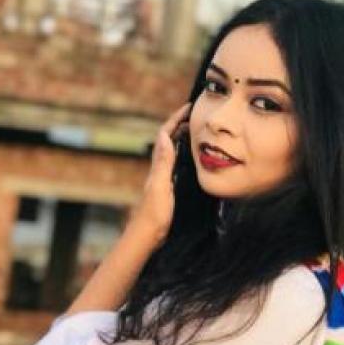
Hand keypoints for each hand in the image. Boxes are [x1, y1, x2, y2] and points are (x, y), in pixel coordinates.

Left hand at [130, 103, 190, 243]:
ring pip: (172, 152)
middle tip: (196, 116)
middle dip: (180, 125)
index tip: (189, 107)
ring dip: (183, 139)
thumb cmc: (154, 215)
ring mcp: (162, 180)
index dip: (176, 119)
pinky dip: (184, 157)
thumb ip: (163, 163)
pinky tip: (192, 162)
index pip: (165, 135)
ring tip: (197, 132)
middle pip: (169, 140)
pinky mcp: (167, 190)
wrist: (146, 237)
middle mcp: (159, 170)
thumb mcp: (161, 186)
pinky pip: (176, 166)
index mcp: (157, 167)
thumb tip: (164, 136)